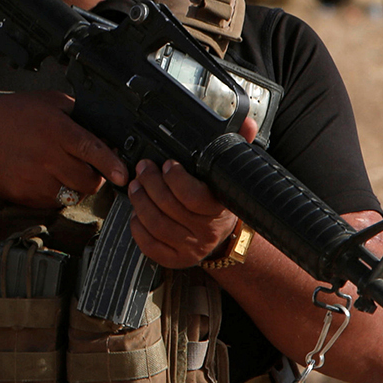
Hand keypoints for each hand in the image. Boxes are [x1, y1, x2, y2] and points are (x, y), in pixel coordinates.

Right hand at [0, 92, 128, 209]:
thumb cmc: (8, 116)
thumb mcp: (45, 101)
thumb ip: (75, 111)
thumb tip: (101, 125)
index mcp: (56, 130)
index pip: (91, 150)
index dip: (110, 164)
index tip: (123, 175)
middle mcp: (47, 156)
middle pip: (87, 180)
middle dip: (95, 177)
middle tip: (90, 169)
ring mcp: (35, 179)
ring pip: (72, 194)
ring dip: (76, 187)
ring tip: (64, 172)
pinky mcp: (24, 195)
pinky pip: (53, 202)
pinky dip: (57, 194)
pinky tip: (46, 178)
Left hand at [127, 116, 257, 268]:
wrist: (224, 234)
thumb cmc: (220, 199)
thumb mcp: (229, 173)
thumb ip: (236, 146)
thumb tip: (247, 122)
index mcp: (219, 209)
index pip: (193, 197)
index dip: (175, 179)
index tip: (168, 164)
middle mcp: (206, 232)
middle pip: (169, 208)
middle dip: (150, 184)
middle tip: (144, 168)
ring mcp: (190, 248)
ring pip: (157, 225)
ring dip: (140, 202)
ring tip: (135, 186)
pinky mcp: (175, 259)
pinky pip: (150, 246)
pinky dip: (138, 228)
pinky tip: (137, 213)